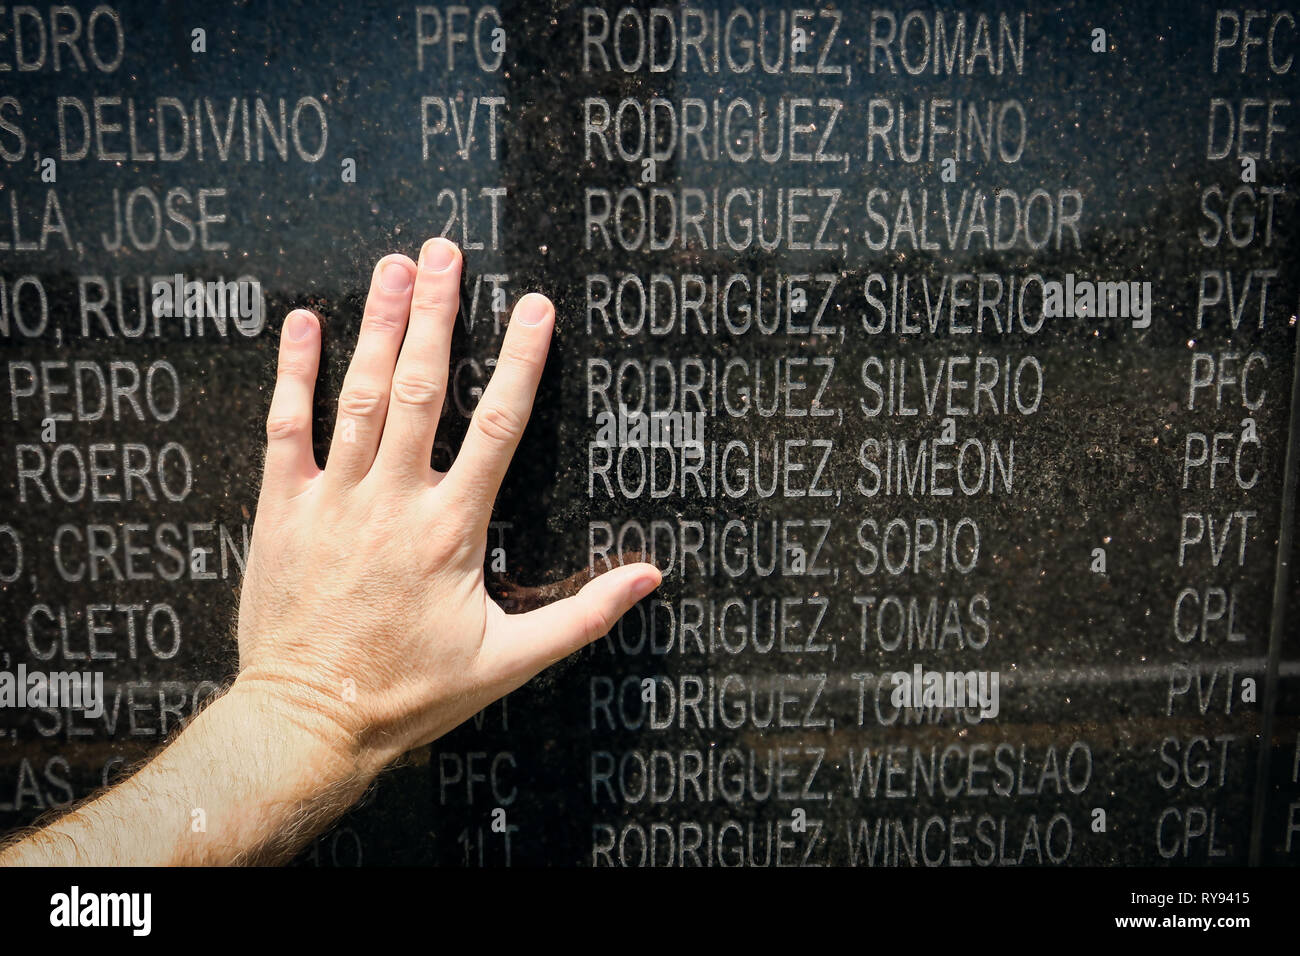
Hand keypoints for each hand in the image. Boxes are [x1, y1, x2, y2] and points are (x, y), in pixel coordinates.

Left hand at [235, 237, 659, 771]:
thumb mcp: (510, 661)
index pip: (498, 427)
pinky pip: (285, 429)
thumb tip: (650, 578)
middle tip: (445, 252)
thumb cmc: (412, 694)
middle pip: (420, 388)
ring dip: (378, 326)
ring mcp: (334, 501)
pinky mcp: (283, 511)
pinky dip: (294, 374)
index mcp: (452, 529)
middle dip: (436, 313)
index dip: (521, 361)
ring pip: (359, 396)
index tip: (536, 308)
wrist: (310, 722)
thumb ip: (583, 615)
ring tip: (394, 267)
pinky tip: (305, 324)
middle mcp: (393, 501)